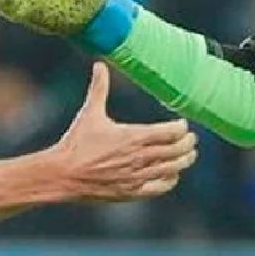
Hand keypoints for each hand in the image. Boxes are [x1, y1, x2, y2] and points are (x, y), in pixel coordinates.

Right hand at [50, 62, 196, 201]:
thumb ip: (98, 88)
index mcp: (133, 136)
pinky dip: (170, 180)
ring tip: (189, 155)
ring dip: (184, 161)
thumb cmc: (76, 142)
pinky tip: (172, 176)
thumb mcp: (89, 113)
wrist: (63, 174)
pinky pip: (159, 187)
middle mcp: (139, 157)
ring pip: (171, 169)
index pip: (169, 132)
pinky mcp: (131, 191)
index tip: (183, 124)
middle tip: (192, 139)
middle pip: (176, 151)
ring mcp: (136, 176)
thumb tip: (99, 64)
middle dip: (187, 144)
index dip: (180, 128)